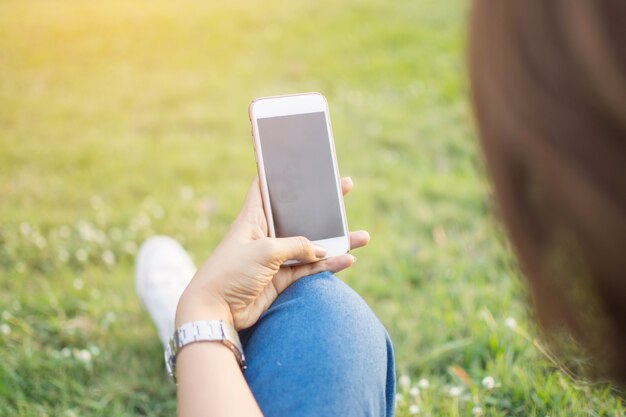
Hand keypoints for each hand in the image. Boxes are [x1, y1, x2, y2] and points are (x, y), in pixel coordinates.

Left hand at [176, 177, 369, 329]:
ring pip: (310, 246)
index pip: (264, 187)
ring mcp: (274, 259)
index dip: (278, 173)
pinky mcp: (280, 280)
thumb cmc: (230, 272)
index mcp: (252, 219)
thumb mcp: (265, 250)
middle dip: (320, 205)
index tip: (296, 159)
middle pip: (297, 215)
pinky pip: (310, 269)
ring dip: (334, 242)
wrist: (215, 311)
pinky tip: (348, 259)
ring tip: (362, 237)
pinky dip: (329, 266)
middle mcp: (265, 235)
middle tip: (343, 188)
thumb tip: (321, 250)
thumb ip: (297, 246)